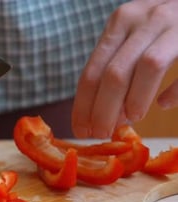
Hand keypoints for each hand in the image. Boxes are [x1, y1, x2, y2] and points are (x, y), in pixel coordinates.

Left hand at [72, 0, 177, 138]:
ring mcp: (175, 24)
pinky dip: (175, 91)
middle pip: (115, 73)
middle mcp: (145, 20)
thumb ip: (118, 66)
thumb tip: (104, 116)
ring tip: (130, 121)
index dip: (83, 106)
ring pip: (148, 67)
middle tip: (101, 134)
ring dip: (135, 100)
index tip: (81, 131)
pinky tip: (165, 104)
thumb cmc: (163, 25)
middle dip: (104, 111)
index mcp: (121, 22)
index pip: (92, 71)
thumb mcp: (134, 35)